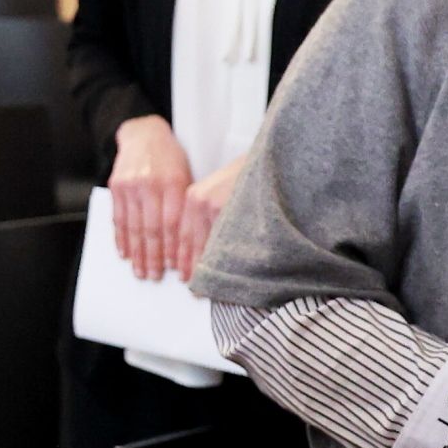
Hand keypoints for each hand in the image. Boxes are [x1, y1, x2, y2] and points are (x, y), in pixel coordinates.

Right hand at [108, 115, 192, 281]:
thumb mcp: (187, 176)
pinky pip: (118, 218)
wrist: (143, 134)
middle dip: (154, 257)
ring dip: (137, 254)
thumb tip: (190, 243)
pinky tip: (125, 253)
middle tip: (155, 276)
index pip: (174, 224)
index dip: (173, 249)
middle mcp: (152, 184)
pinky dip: (121, 239)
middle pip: (152, 229)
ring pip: (134, 227)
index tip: (176, 268)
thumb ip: (187, 205)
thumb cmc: (170, 158)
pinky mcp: (116, 187)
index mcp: (175, 182)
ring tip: (140, 271)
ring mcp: (131, 186)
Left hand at [173, 154, 245, 282]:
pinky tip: (224, 270)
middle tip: (191, 286)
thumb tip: (200, 248)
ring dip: (204, 266)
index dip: (179, 256)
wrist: (268, 161)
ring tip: (204, 285)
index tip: (180, 273)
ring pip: (205, 244)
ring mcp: (214, 207)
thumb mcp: (219, 193)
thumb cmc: (246, 178)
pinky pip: (223, 240)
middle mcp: (198, 202)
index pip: (180, 233)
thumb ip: (206, 215)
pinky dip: (222, 257)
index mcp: (192, 197)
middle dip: (189, 266)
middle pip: (188, 241)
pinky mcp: (229, 210)